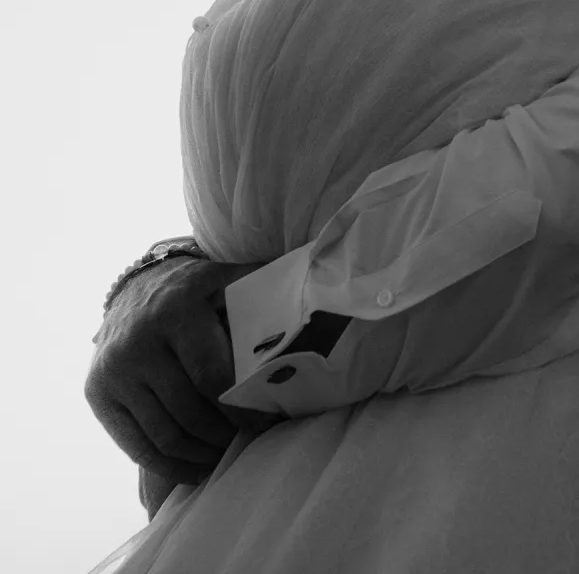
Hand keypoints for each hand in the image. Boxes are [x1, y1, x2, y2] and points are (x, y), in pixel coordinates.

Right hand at [86, 255, 280, 493]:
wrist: (133, 290)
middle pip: (188, 411)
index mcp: (176, 311)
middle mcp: (139, 342)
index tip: (266, 422)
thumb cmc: (194, 290)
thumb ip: (260, 290)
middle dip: (223, 435)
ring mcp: (114, 371)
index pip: (210, 375)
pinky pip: (137, 446)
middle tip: (249, 443)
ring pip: (164, 434)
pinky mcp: (98, 394)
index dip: (240, 407)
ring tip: (226, 457)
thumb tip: (312, 301)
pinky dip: (170, 466)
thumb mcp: (224, 278)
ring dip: (200, 455)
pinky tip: (196, 468)